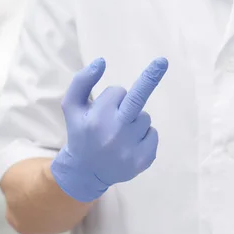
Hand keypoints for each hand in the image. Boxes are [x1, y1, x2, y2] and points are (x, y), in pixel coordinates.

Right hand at [51, 57, 168, 201]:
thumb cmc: (80, 133)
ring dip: (134, 120)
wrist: (85, 172)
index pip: (117, 92)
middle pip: (138, 97)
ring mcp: (131, 148)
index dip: (112, 98)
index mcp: (96, 120)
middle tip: (162, 61)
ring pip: (145, 117)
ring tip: (118, 135)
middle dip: (151, 77)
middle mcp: (114, 133)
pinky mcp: (144, 159)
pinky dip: (144, 134)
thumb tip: (101, 61)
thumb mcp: (71, 107)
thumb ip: (81, 81)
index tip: (108, 105)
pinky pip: (153, 133)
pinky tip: (129, 145)